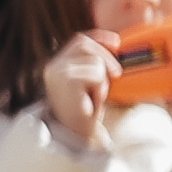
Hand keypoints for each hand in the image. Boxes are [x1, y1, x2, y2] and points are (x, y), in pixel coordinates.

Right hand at [41, 30, 115, 146]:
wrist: (77, 134)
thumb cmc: (86, 110)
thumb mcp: (92, 82)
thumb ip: (95, 64)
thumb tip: (115, 43)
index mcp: (58, 64)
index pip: (79, 40)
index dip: (99, 38)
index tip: (117, 42)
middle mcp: (53, 66)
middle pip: (85, 45)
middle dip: (106, 57)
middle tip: (116, 75)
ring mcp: (56, 72)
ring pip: (94, 61)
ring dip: (102, 79)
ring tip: (93, 95)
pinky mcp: (65, 80)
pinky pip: (96, 74)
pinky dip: (100, 87)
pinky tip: (91, 100)